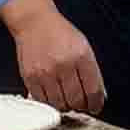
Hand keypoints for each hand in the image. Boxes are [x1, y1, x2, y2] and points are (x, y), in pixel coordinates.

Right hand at [0, 0, 105, 115]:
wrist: (34, 22)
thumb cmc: (60, 33)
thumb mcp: (83, 46)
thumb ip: (92, 71)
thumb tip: (99, 95)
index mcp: (81, 56)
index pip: (93, 90)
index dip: (96, 103)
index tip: (95, 107)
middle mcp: (63, 65)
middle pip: (76, 101)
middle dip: (81, 106)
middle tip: (81, 104)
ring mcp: (46, 73)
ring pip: (60, 104)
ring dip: (66, 106)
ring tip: (67, 99)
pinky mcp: (31, 78)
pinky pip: (43, 101)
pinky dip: (50, 102)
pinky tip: (53, 95)